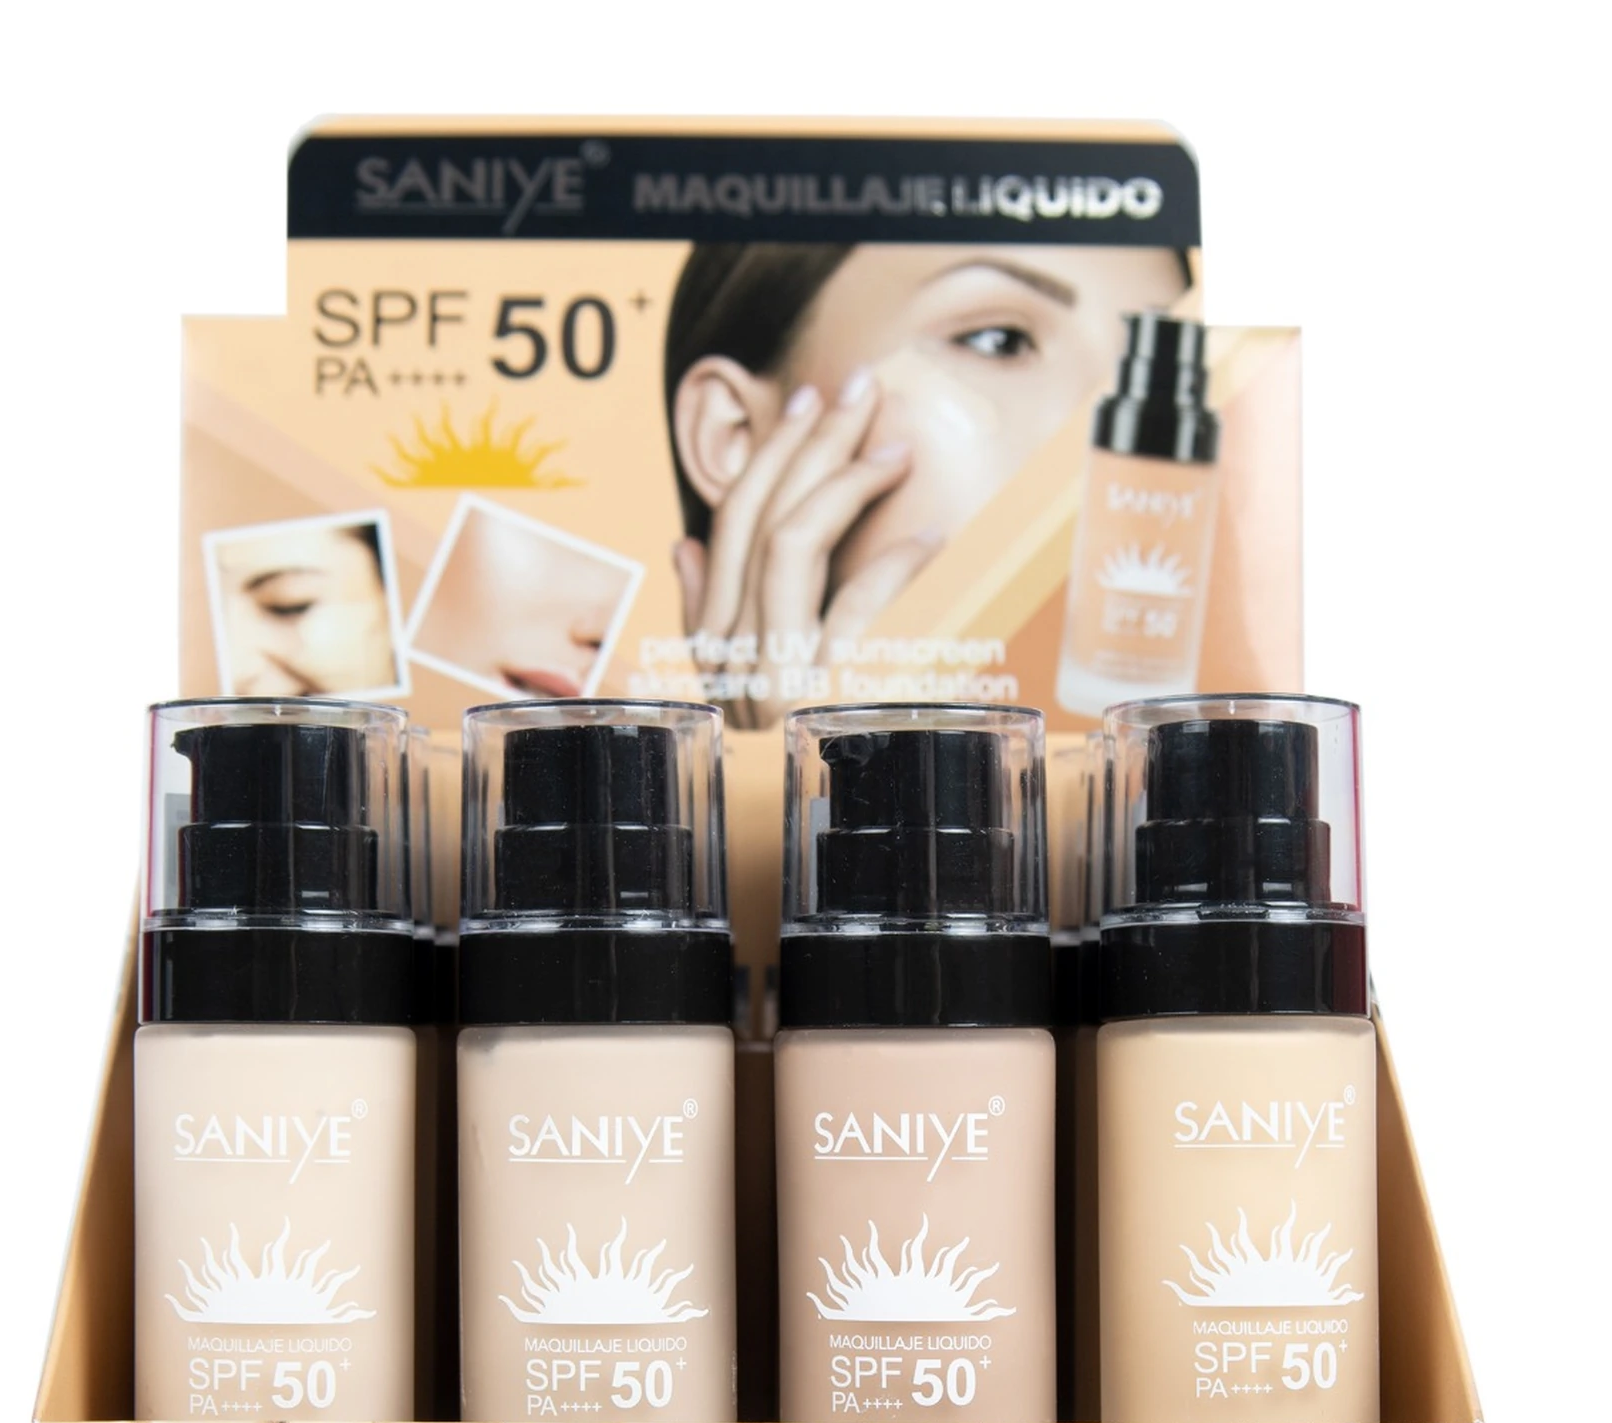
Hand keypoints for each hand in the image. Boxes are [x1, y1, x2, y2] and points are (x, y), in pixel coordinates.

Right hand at [673, 369, 940, 726]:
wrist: (835, 845)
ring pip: (787, 548)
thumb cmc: (803, 757)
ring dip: (843, 483)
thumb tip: (684, 542)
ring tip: (893, 442)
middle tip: (858, 388)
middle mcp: (729, 657)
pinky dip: (886, 566)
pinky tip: (927, 533)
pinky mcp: (811, 703)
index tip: (808, 403)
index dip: (768, 456)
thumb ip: (709, 614)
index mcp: (712, 645)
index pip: (728, 524)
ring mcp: (767, 679)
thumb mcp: (745, 684)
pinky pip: (846, 614)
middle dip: (807, 443)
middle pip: (755, 520)